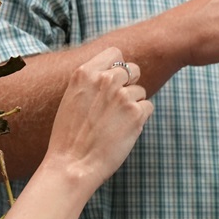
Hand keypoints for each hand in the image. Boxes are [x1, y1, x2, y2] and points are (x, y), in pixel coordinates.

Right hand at [41, 47, 152, 187]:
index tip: (113, 81)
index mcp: (85, 73)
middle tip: (115, 107)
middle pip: (133, 70)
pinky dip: (140, 119)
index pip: (115, 53)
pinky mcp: (136, 114)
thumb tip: (114, 73)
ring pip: (141, 92)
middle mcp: (105, 80)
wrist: (72, 165)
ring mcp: (122, 96)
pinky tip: (123, 131)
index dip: (117, 67)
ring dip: (133, 106)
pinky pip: (148, 107)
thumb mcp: (73, 98)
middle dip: (129, 85)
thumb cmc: (69, 136)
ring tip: (113, 124)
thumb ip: (92, 82)